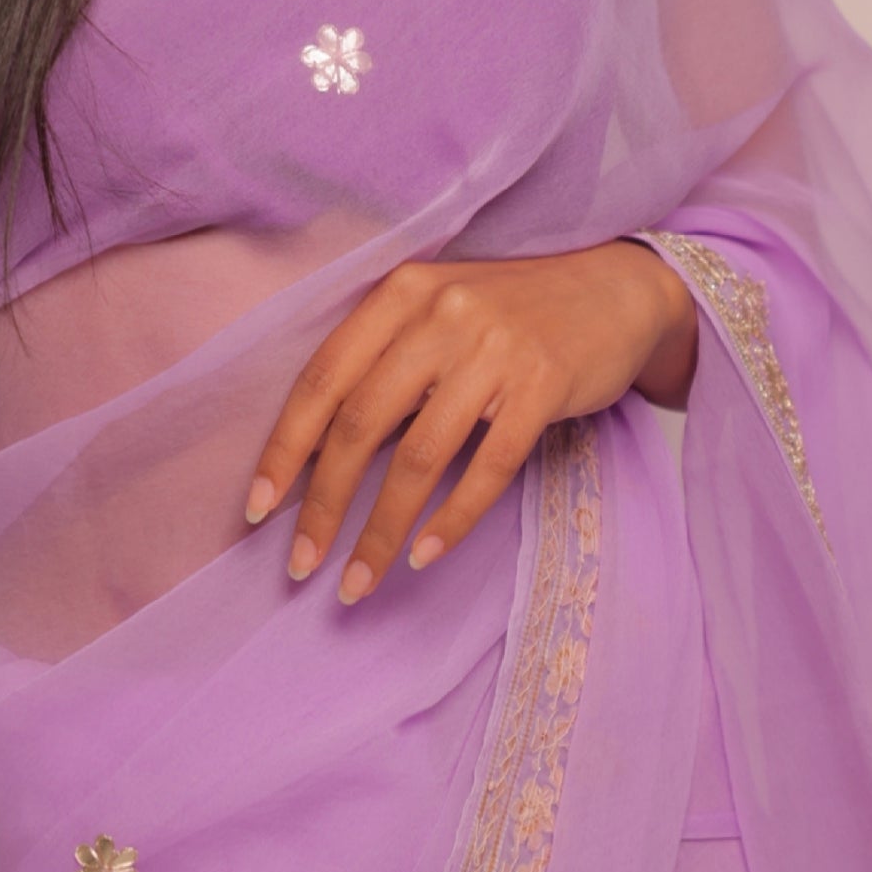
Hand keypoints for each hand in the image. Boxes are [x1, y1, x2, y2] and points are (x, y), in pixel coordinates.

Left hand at [244, 240, 695, 603]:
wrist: (614, 288)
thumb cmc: (510, 312)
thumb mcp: (438, 313)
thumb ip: (386, 364)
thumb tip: (320, 457)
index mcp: (401, 292)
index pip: (323, 377)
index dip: (285, 447)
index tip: (257, 507)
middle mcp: (440, 313)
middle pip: (362, 422)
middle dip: (324, 504)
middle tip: (300, 564)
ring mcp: (495, 348)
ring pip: (420, 456)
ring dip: (380, 531)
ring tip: (358, 582)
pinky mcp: (543, 384)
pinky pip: (488, 467)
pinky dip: (451, 521)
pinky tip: (423, 556)